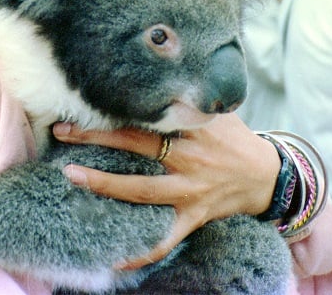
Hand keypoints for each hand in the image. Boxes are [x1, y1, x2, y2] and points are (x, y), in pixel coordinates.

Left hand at [52, 115, 279, 269]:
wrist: (268, 176)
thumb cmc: (234, 137)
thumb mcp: (217, 109)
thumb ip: (187, 96)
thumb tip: (154, 70)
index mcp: (195, 126)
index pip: (149, 113)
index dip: (115, 108)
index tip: (84, 101)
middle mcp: (191, 157)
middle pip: (138, 145)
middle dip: (97, 137)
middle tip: (63, 131)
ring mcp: (191, 189)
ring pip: (142, 189)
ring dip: (105, 184)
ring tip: (72, 175)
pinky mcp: (194, 216)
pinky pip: (165, 238)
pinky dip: (142, 251)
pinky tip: (114, 260)